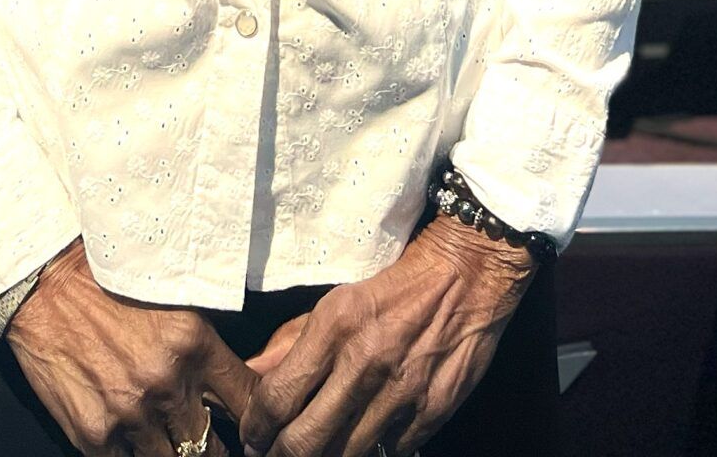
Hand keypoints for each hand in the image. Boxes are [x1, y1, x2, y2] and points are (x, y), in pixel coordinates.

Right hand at [4, 238, 254, 454]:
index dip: (259, 424)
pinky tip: (136, 443)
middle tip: (217, 446)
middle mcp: (166, 384)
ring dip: (176, 455)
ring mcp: (129, 414)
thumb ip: (205, 344)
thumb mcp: (173, 299)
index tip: (258, 433)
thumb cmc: (111, 285)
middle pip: (214, 449)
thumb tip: (239, 383)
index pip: (249, 402)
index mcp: (194, 344)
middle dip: (219, 451)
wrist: (46, 286)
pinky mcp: (94, 435)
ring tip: (172, 442)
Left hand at [240, 219, 537, 456]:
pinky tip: (361, 438)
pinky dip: (370, 449)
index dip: (257, 428)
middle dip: (281, 456)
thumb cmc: (392, 289)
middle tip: (273, 456)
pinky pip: (386, 451)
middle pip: (305, 440)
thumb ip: (291, 342)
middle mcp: (365, 362)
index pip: (278, 397)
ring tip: (315, 449)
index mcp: (336, 326)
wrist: (466, 277)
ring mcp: (400, 393)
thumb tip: (251, 373)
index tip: (252, 437)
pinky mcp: (430, 413)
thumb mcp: (336, 302)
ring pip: (344, 455)